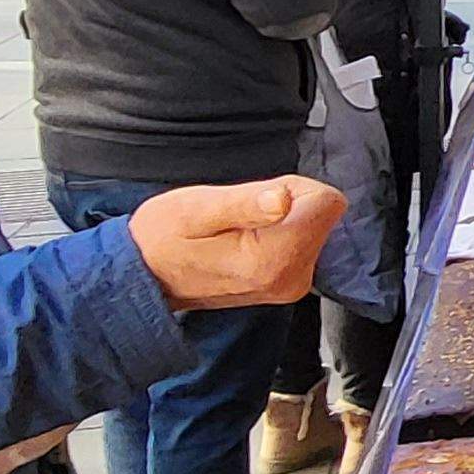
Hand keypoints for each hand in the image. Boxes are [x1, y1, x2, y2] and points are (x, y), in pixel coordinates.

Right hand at [129, 178, 345, 311]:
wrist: (146, 277)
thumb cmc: (164, 238)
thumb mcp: (195, 209)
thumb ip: (245, 203)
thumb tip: (285, 199)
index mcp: (275, 259)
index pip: (326, 202)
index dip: (291, 188)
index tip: (256, 199)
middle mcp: (293, 278)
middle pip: (321, 213)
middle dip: (286, 203)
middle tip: (239, 214)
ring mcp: (292, 285)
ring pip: (313, 225)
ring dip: (280, 218)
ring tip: (236, 229)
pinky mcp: (288, 283)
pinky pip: (301, 240)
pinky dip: (278, 233)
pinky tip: (244, 241)